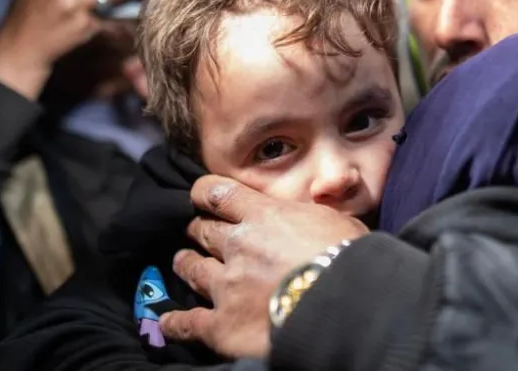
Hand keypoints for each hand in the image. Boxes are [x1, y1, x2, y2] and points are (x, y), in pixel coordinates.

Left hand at [159, 175, 368, 358]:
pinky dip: (176, 321)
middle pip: (203, 231)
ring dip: (186, 264)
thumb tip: (313, 214)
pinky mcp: (222, 323)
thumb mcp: (337, 220)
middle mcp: (238, 244)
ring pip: (192, 268)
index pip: (219, 193)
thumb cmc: (349, 257)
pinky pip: (189, 321)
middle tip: (198, 233)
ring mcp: (226, 284)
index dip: (204, 193)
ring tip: (182, 263)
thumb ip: (312, 216)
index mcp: (264, 215)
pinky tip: (169, 321)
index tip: (200, 195)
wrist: (344, 301)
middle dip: (199, 230)